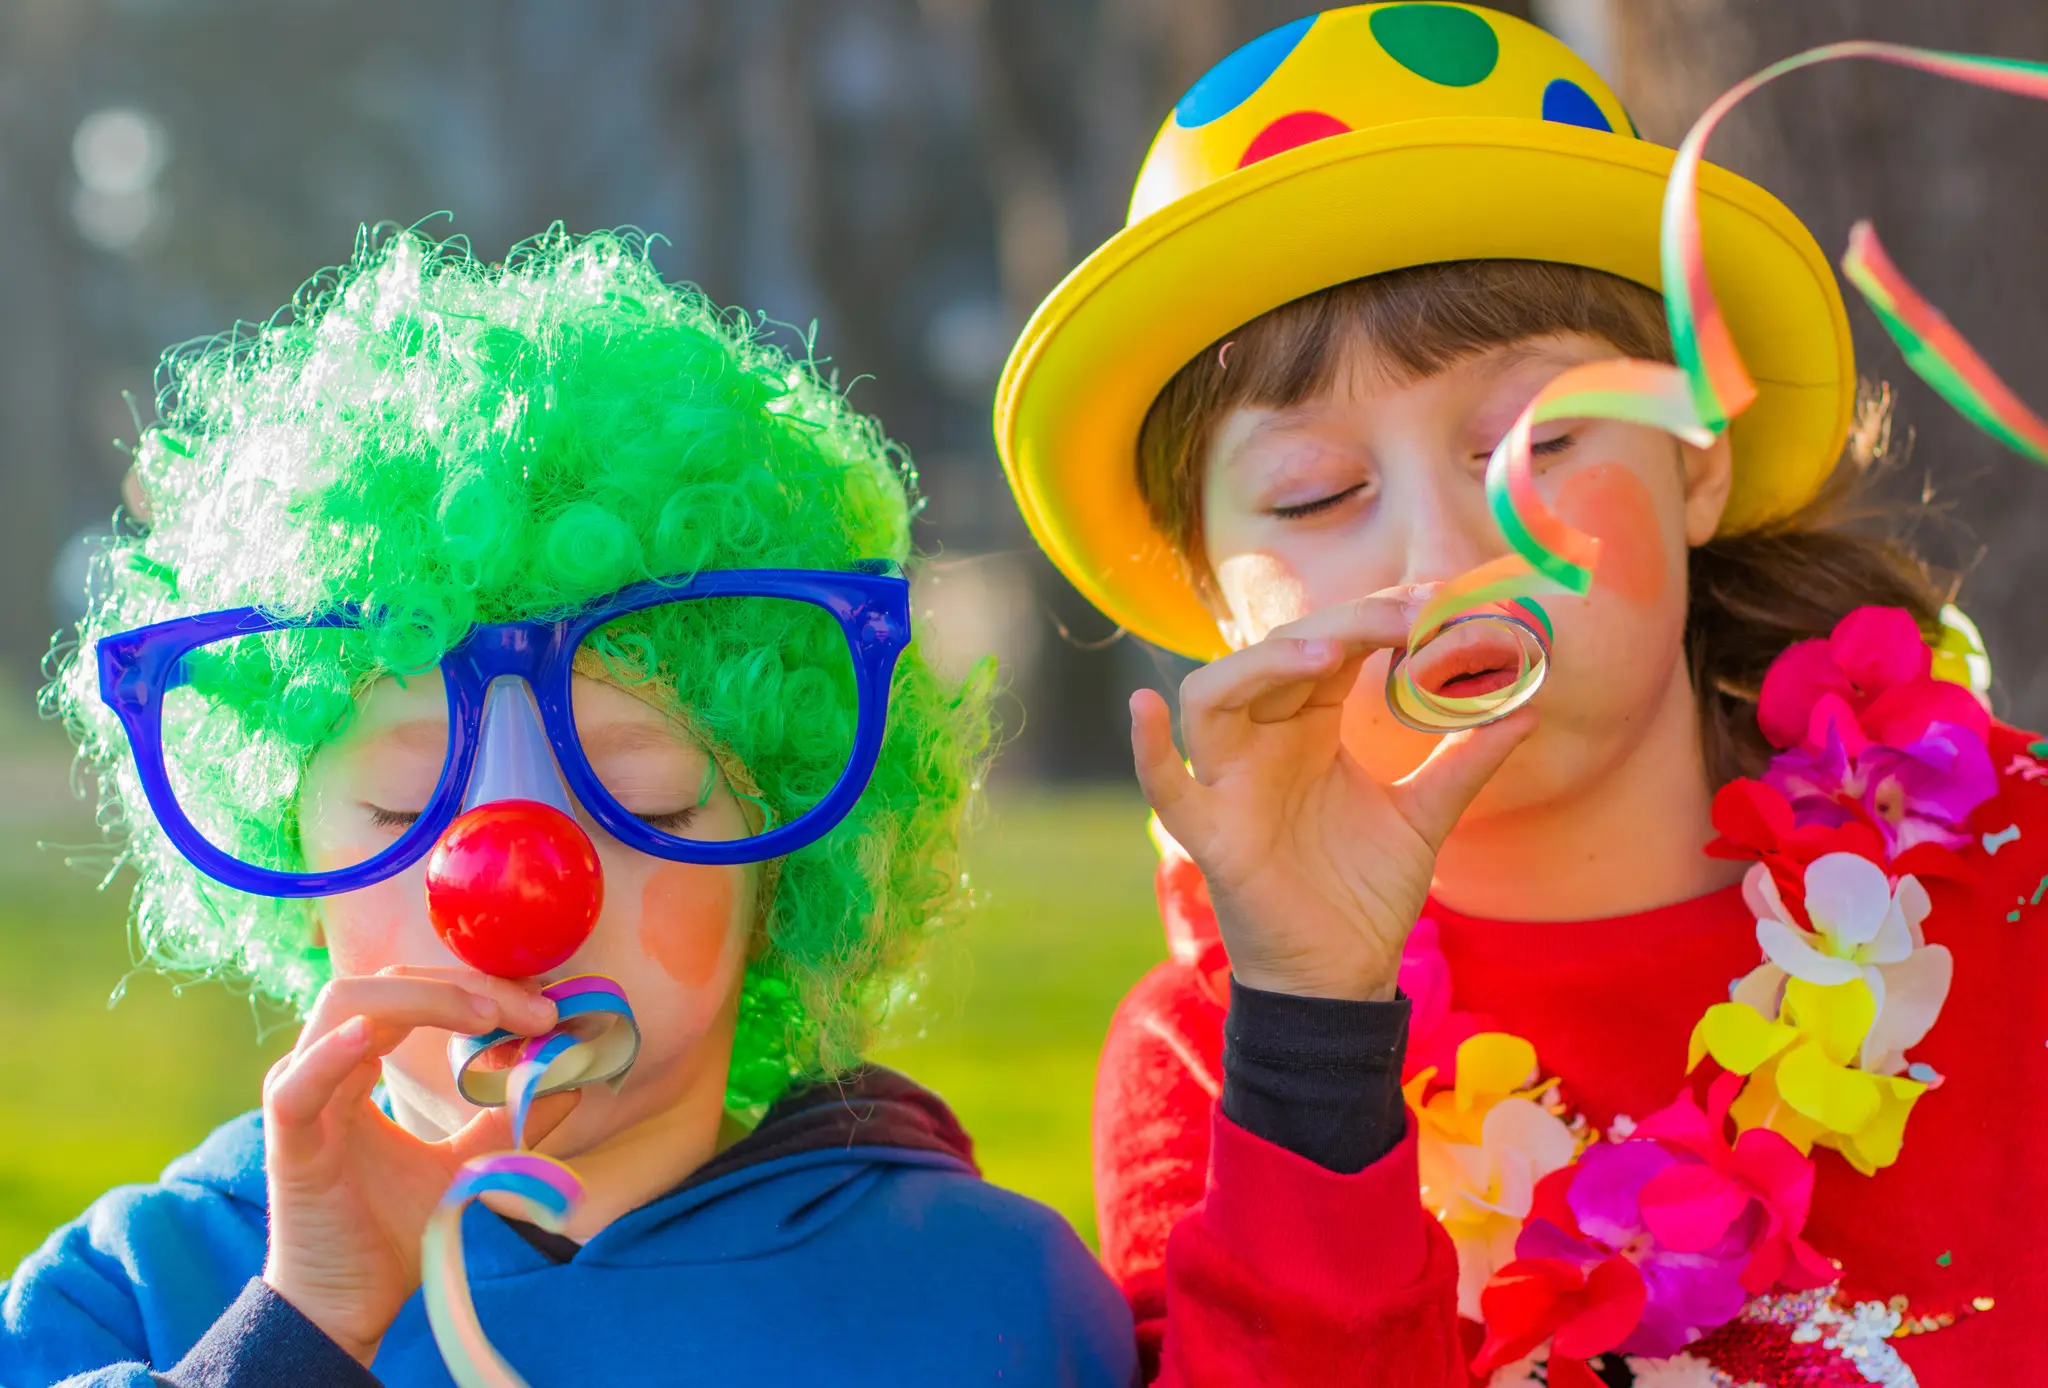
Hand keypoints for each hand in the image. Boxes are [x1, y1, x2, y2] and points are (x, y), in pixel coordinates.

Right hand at [260, 965, 574, 1365]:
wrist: (348, 1304)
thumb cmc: (391, 1230)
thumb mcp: (465, 1163)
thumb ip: (507, 1119)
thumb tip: (572, 1081)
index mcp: (360, 1063)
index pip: (415, 993)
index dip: (479, 989)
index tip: (543, 1009)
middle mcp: (326, 1066)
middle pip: (387, 986)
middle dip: (466, 987)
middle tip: (534, 1010)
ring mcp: (302, 1099)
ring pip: (344, 1008)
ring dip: (420, 1000)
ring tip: (484, 1016)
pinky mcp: (289, 1145)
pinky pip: (298, 1087)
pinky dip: (331, 1054)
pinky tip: (371, 1036)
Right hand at [1131, 593, 1534, 1002]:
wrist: (1345, 978)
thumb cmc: (1364, 894)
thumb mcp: (1425, 817)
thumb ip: (1465, 760)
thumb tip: (1524, 705)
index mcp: (1306, 727)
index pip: (1331, 646)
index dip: (1379, 616)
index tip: (1443, 602)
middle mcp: (1262, 741)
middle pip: (1280, 654)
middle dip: (1344, 626)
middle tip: (1412, 617)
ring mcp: (1229, 783)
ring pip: (1214, 695)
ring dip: (1263, 664)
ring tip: (1324, 654)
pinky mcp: (1210, 834)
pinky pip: (1166, 787)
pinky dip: (1149, 750)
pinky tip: (1145, 709)